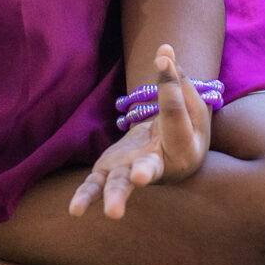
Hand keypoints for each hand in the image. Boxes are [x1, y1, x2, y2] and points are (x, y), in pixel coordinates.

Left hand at [70, 44, 210, 219]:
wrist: (175, 152)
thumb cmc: (185, 122)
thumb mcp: (189, 99)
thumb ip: (175, 78)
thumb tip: (164, 50)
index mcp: (185, 143)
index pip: (174, 112)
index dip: (169, 85)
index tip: (164, 60)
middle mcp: (160, 163)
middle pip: (150, 167)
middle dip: (144, 172)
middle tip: (140, 177)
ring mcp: (132, 171)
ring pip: (122, 184)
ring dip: (116, 196)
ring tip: (112, 213)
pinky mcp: (110, 171)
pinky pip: (97, 185)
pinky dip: (86, 196)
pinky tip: (75, 211)